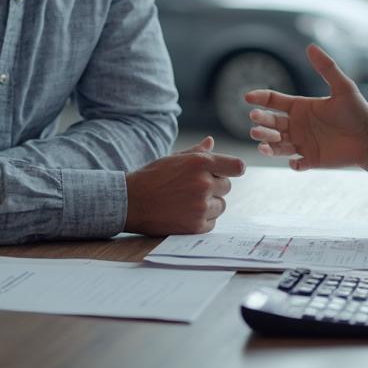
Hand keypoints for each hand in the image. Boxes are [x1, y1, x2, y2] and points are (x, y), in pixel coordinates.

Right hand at [124, 136, 244, 234]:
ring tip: (187, 201)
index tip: (228, 172)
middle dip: (215, 187)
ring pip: (221, 205)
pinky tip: (185, 213)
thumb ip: (197, 152)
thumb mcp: (174, 158)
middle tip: (193, 188)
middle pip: (227, 187)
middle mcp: (204, 183)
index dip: (234, 169)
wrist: (130, 202)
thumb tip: (211, 141)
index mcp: (200, 162)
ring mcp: (200, 206)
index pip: (237, 166)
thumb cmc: (152, 176)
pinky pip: (212, 222)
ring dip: (210, 204)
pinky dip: (203, 220)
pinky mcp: (195, 226)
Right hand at [244, 43, 367, 171]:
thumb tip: (310, 46)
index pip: (273, 101)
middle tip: (255, 121)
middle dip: (260, 123)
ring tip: (262, 144)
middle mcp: (297, 124)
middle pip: (270, 123)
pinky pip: (297, 164)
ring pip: (277, 144)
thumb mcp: (343, 87)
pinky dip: (293, 164)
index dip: (260, 98)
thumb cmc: (357, 111)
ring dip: (268, 144)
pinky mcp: (311, 159)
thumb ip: (327, 68)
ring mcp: (302, 142)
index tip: (248, 98)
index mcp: (300, 106)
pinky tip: (295, 162)